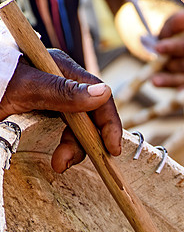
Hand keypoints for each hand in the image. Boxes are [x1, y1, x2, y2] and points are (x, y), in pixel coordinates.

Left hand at [0, 50, 121, 172]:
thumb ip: (61, 92)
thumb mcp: (24, 90)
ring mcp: (55, 95)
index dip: (109, 123)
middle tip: (63, 164)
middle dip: (84, 142)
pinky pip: (68, 129)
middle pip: (91, 115)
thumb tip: (103, 93)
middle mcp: (63, 80)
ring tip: (58, 164)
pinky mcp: (47, 108)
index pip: (99, 95)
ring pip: (80, 126)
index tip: (111, 150)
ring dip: (74, 148)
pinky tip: (58, 157)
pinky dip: (66, 146)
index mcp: (61, 68)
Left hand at [153, 9, 183, 87]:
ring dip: (171, 80)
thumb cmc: (177, 31)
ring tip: (154, 81)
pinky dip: (183, 88)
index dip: (173, 47)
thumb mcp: (174, 23)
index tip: (157, 49)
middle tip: (154, 67)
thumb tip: (183, 20)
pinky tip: (176, 91)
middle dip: (170, 65)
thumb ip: (175, 22)